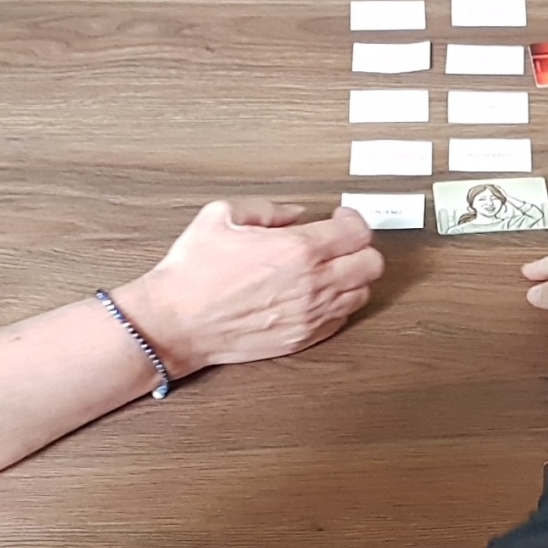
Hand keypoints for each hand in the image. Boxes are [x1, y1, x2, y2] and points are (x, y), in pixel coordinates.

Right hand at [114, 199, 382, 374]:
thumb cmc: (193, 273)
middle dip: (360, 248)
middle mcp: (312, 284)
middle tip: (341, 243)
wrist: (176, 322)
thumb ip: (268, 209)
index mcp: (297, 249)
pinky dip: (337, 305)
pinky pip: (341, 320)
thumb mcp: (222, 216)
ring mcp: (310, 315)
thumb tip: (294, 212)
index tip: (341, 217)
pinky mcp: (303, 338)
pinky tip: (317, 295)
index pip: (357, 231)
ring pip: (362, 294)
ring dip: (352, 278)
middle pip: (372, 264)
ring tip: (330, 269)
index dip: (352, 219)